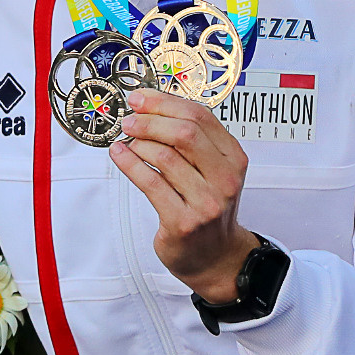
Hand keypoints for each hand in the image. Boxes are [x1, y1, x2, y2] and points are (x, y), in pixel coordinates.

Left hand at [110, 87, 255, 303]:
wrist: (216, 256)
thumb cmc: (208, 207)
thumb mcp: (213, 170)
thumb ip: (192, 141)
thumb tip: (151, 107)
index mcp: (234, 159)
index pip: (201, 117)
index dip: (166, 102)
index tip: (141, 98)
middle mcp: (225, 179)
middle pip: (185, 133)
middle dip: (150, 120)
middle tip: (129, 118)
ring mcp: (205, 202)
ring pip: (164, 156)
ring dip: (138, 143)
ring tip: (126, 141)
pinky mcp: (182, 221)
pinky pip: (150, 183)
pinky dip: (129, 164)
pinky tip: (119, 155)